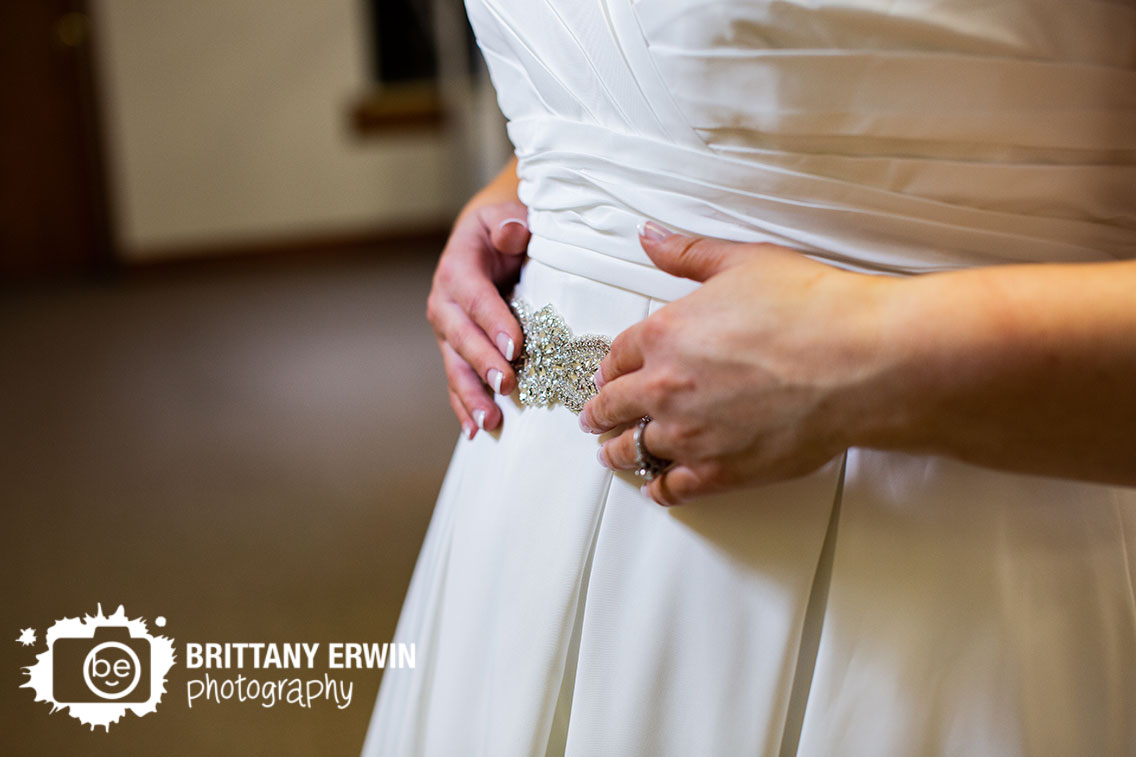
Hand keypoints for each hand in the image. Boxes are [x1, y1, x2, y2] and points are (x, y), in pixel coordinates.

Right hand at [426, 199, 530, 438]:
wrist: (481, 241)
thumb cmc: (502, 230)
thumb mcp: (507, 215)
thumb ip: (510, 223)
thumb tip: (512, 232)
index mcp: (458, 268)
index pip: (476, 297)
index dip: (493, 321)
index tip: (515, 346)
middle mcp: (445, 302)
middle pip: (461, 337)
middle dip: (482, 363)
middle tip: (506, 385)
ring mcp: (447, 330)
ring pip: (455, 366)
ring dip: (471, 395)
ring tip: (490, 421)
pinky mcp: (454, 349)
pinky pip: (457, 380)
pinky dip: (464, 405)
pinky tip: (475, 430)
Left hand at [579, 222, 898, 504]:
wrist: (857, 362)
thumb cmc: (810, 308)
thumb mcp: (742, 262)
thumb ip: (687, 254)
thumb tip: (649, 236)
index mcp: (664, 334)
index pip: (617, 356)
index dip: (609, 368)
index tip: (606, 376)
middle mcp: (665, 387)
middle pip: (613, 407)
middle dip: (600, 413)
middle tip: (594, 419)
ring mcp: (689, 434)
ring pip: (633, 450)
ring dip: (618, 452)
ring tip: (612, 455)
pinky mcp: (718, 471)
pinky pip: (672, 488)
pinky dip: (658, 490)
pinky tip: (655, 489)